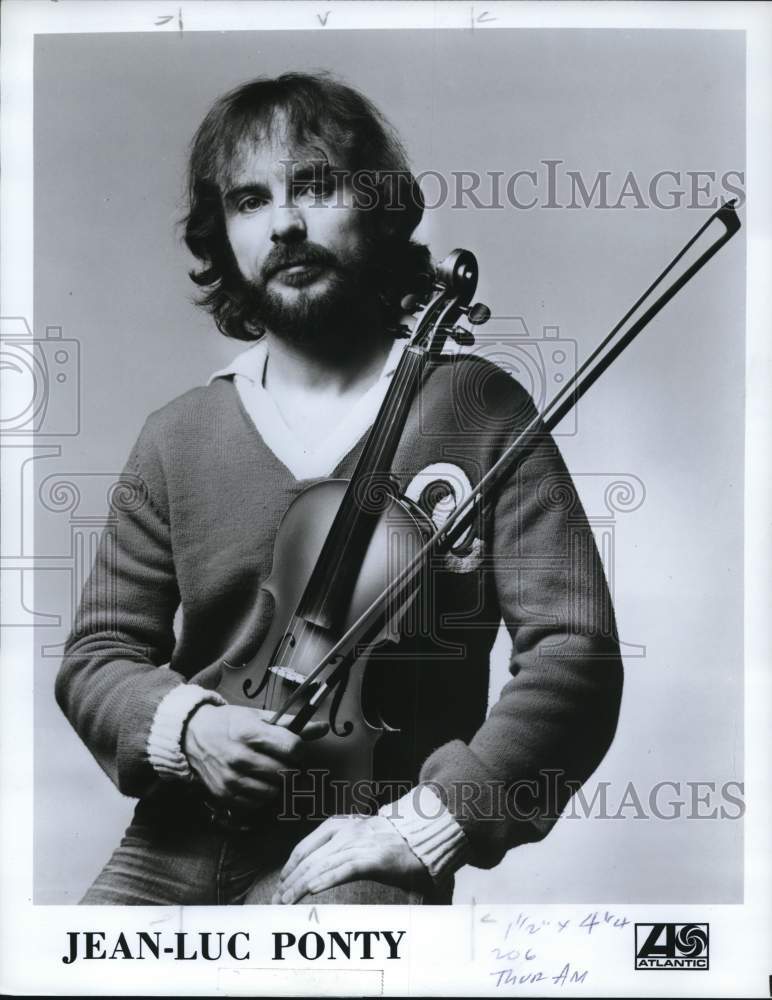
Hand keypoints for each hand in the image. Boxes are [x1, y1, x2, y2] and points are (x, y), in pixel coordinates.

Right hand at [183, 704, 326, 809]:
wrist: (192, 735)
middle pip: (286, 773)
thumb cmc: (230, 723)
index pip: (292, 748)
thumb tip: (323, 728)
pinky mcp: (224, 795)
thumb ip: (291, 725)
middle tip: (285, 762)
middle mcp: (240, 757)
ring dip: (278, 784)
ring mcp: (231, 779)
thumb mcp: (259, 716)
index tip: (295, 749)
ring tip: (270, 772)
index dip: (299, 750)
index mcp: (250, 733)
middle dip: (291, 769)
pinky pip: (257, 804)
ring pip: (274, 792)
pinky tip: (256, 782)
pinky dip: (262, 796)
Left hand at [272, 815, 427, 903]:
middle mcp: (347, 832)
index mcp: (341, 825)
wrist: (425, 835)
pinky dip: (326, 879)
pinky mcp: (374, 857)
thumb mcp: (362, 838)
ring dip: (300, 886)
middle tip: (277, 902)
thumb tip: (320, 872)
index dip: (290, 867)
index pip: (306, 847)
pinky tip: (312, 890)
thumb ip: (342, 851)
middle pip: (309, 859)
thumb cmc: (394, 842)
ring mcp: (360, 843)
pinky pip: (344, 869)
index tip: (281, 885)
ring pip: (321, 865)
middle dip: (290, 882)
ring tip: (286, 903)